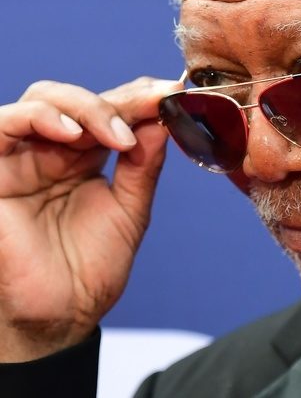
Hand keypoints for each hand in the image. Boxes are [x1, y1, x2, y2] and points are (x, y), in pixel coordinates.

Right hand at [0, 76, 178, 361]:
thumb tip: (162, 119)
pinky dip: (39, 118)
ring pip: (41, 100)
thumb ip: (143, 165)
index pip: (108, 109)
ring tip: (119, 134)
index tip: (173, 94)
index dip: (139, 98)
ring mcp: (19, 160)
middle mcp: (50, 152)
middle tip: (153, 105)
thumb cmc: (91, 267)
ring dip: (86, 106)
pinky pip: (1, 126)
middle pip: (77, 97)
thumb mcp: (130, 209)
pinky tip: (75, 134)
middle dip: (119, 99)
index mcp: (82, 157)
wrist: (60, 316)